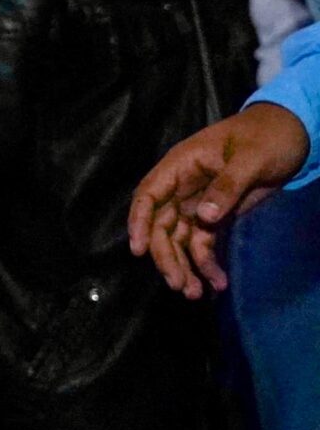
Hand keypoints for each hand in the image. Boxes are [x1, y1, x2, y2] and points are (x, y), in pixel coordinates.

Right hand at [126, 103, 309, 298]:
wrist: (292, 135)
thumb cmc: (267, 137)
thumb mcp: (251, 158)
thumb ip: (227, 186)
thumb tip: (203, 218)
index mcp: (182, 165)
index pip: (149, 194)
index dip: (139, 221)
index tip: (138, 250)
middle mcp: (183, 187)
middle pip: (161, 225)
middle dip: (166, 256)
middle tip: (179, 285)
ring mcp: (198, 203)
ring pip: (180, 240)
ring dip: (184, 266)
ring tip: (195, 294)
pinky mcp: (217, 216)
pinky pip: (203, 244)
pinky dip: (207, 264)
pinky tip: (217, 283)